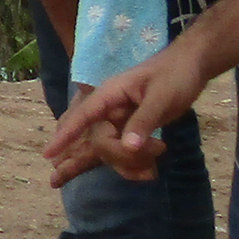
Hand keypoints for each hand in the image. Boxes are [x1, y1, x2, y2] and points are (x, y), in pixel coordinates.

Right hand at [43, 46, 208, 186]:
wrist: (192, 66)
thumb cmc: (176, 74)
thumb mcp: (162, 96)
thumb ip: (144, 121)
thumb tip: (127, 146)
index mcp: (110, 94)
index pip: (82, 115)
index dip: (65, 135)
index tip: (47, 154)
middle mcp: (108, 109)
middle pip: (100, 142)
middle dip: (123, 156)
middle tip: (159, 150)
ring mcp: (118, 121)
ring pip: (109, 152)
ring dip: (130, 164)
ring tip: (159, 157)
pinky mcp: (129, 131)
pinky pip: (122, 154)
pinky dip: (133, 165)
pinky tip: (149, 171)